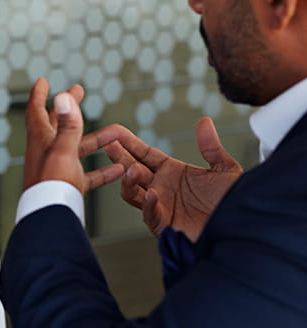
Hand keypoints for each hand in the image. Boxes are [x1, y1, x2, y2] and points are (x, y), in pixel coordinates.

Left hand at [24, 78, 124, 193]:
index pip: (36, 110)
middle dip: (69, 107)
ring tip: (117, 129)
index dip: (39, 95)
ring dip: (97, 139)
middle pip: (58, 123)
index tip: (43, 81)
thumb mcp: (63, 150)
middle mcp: (47, 151)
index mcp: (41, 140)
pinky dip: (103, 170)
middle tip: (79, 89)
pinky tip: (119, 169)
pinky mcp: (69, 185)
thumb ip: (67, 124)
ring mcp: (58, 168)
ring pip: (79, 148)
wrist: (49, 219)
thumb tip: (63, 96)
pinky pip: (88, 175)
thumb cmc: (51, 185)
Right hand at [97, 117, 242, 241]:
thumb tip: (204, 122)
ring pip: (132, 192)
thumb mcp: (225, 170)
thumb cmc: (234, 204)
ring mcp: (161, 206)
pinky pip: (150, 214)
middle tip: (109, 144)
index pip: (144, 154)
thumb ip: (211, 148)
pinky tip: (153, 194)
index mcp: (172, 172)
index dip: (129, 142)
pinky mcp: (166, 225)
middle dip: (118, 157)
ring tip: (133, 169)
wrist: (244, 232)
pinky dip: (149, 204)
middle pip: (130, 169)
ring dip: (129, 180)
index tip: (115, 131)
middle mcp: (161, 188)